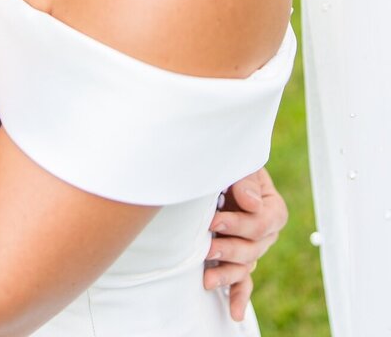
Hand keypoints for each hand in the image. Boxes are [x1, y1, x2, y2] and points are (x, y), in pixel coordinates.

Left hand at [204, 168, 287, 321]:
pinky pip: (243, 281)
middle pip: (253, 248)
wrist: (215, 173)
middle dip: (229, 248)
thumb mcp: (240, 166)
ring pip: (245, 267)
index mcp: (272, 209)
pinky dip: (239, 296)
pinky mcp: (238, 259)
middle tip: (207, 246)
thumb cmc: (230, 168)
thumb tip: (251, 203)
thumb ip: (246, 182)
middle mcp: (266, 233)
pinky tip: (235, 312)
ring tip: (207, 278)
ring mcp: (252, 248)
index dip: (238, 224)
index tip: (214, 220)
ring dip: (227, 274)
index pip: (262, 224)